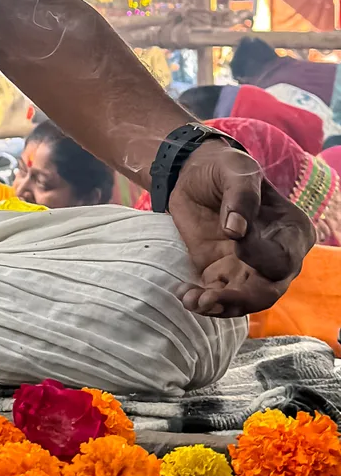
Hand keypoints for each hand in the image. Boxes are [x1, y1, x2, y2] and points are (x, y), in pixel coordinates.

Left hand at [168, 139, 313, 316]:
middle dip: (240, 299)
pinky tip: (184, 294)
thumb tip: (236, 231)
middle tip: (210, 297)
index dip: (262, 258)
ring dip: (219, 306)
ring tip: (192, 300)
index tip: (236, 242)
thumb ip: (241, 196)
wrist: (195, 173)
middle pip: (267, 291)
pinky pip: (217, 296)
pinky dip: (202, 301)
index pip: (284, 259)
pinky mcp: (220, 274)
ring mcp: (248, 269)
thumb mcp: (236, 171)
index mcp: (291, 232)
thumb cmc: (226, 169)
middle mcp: (275, 258)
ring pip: (242, 301)